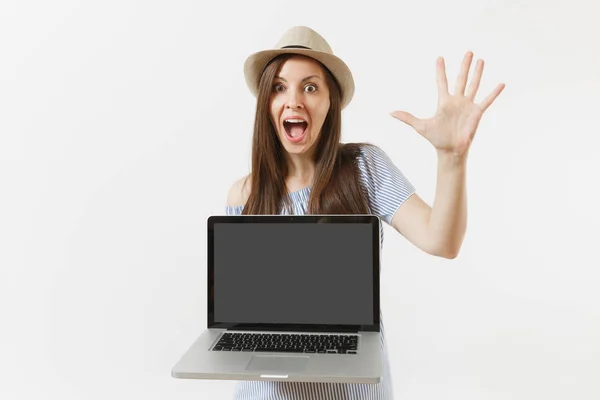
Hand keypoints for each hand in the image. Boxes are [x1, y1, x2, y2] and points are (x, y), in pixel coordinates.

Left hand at [390, 52, 504, 156]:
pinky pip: (486, 101)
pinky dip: (493, 93)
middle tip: (469, 52)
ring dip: (477, 74)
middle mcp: (457, 101)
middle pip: (461, 79)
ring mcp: (468, 106)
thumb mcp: (420, 126)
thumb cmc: (436, 138)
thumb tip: (390, 112)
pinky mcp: (477, 113)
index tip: (439, 58)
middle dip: (464, 66)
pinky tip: (501, 84)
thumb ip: (407, 117)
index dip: (440, 70)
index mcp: (444, 102)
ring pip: (474, 86)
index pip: (441, 82)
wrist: (450, 150)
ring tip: (481, 60)